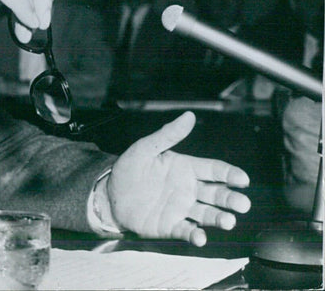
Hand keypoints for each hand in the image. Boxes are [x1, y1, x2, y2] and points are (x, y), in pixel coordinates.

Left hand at [106, 111, 250, 245]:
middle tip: (243, 204)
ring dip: (219, 218)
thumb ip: (167, 134)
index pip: (214, 170)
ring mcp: (181, 209)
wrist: (110, 194)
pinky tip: (200, 237)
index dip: (230, 174)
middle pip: (217, 195)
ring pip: (207, 214)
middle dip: (231, 199)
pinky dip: (195, 235)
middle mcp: (189, 190)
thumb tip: (189, 116)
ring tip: (228, 221)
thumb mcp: (145, 148)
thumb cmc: (129, 169)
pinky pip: (186, 231)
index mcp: (186, 168)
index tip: (243, 179)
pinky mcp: (170, 226)